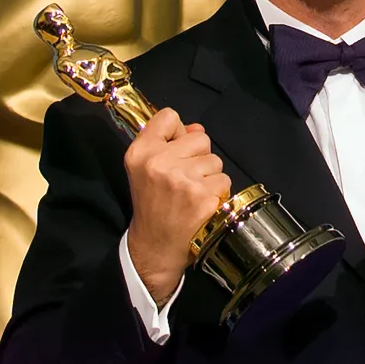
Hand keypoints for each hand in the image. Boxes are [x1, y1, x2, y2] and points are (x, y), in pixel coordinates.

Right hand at [124, 109, 230, 305]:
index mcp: (141, 152)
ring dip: (209, 177)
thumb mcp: (147, 169)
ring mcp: (183, 180)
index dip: (177, 132)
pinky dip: (217, 193)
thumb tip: (197, 128)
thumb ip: (168, 141)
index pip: (168, 116)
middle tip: (183, 180)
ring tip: (191, 194)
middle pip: (200, 138)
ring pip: (215, 160)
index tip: (174, 150)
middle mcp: (159, 162)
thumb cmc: (153, 204)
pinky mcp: (203, 197)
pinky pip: (224, 180)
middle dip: (198, 157)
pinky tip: (201, 205)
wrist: (154, 247)